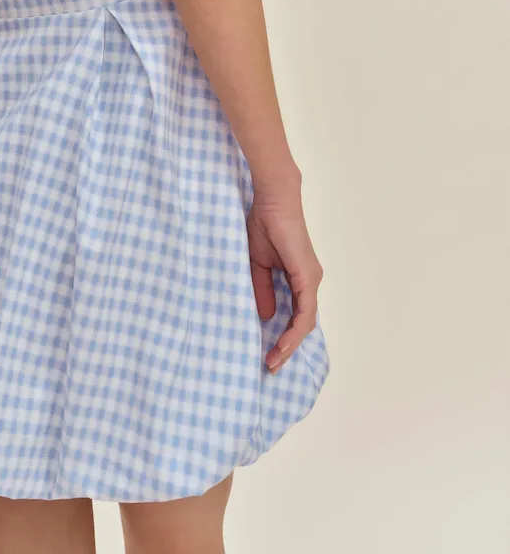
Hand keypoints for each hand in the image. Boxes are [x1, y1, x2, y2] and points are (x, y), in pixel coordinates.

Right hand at [246, 183, 323, 373]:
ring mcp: (311, 280)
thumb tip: (264, 315)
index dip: (283, 337)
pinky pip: (305, 311)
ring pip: (305, 322)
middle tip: (270, 367)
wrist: (273, 201)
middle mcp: (309, 282)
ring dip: (290, 344)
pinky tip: (284, 343)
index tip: (268, 355)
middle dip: (287, 348)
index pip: (295, 316)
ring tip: (274, 361)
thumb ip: (262, 289)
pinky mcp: (308, 276)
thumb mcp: (257, 265)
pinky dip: (295, 329)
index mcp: (298, 279)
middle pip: (302, 325)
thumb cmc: (263, 226)